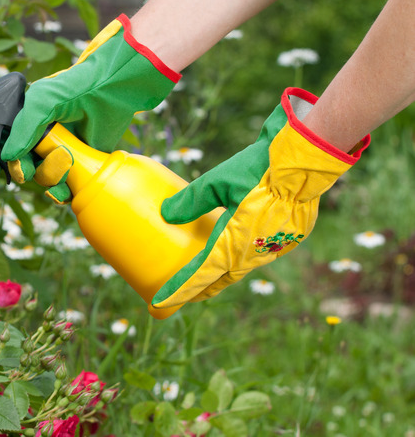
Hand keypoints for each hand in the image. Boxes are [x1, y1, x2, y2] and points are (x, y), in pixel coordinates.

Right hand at [0, 14, 180, 202]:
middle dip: (22, 171)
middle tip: (27, 169)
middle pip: (18, 167)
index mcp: (22, 123)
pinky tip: (67, 185)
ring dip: (48, 176)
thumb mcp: (41, 101)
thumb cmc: (73, 89)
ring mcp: (56, 153)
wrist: (110, 92)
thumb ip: (22, 128)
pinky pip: (62, 188)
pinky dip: (61, 191)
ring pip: (41, 179)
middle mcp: (36, 140)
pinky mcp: (77, 165)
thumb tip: (8, 157)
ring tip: (65, 159)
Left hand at [152, 87, 368, 308]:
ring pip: (243, 267)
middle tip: (186, 295)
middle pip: (221, 279)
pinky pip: (261, 253)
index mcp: (233, 245)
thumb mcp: (217, 182)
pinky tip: (240, 249)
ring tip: (210, 276)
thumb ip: (191, 200)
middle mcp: (253, 253)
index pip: (200, 276)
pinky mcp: (290, 238)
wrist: (306, 161)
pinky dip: (245, 256)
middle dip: (202, 289)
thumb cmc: (259, 170)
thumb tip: (166, 213)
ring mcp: (274, 248)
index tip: (159, 303)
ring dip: (224, 274)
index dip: (179, 291)